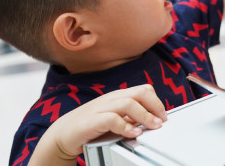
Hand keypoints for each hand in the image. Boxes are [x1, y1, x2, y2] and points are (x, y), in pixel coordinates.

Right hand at [35, 84, 166, 163]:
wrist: (62, 135)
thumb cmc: (90, 127)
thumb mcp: (114, 119)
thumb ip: (129, 117)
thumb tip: (151, 120)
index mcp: (117, 96)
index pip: (143, 89)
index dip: (156, 101)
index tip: (163, 115)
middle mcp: (110, 99)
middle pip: (139, 92)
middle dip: (154, 105)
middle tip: (162, 120)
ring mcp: (100, 108)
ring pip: (128, 103)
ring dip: (144, 116)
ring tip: (152, 127)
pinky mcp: (91, 121)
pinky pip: (112, 119)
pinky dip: (126, 126)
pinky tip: (133, 133)